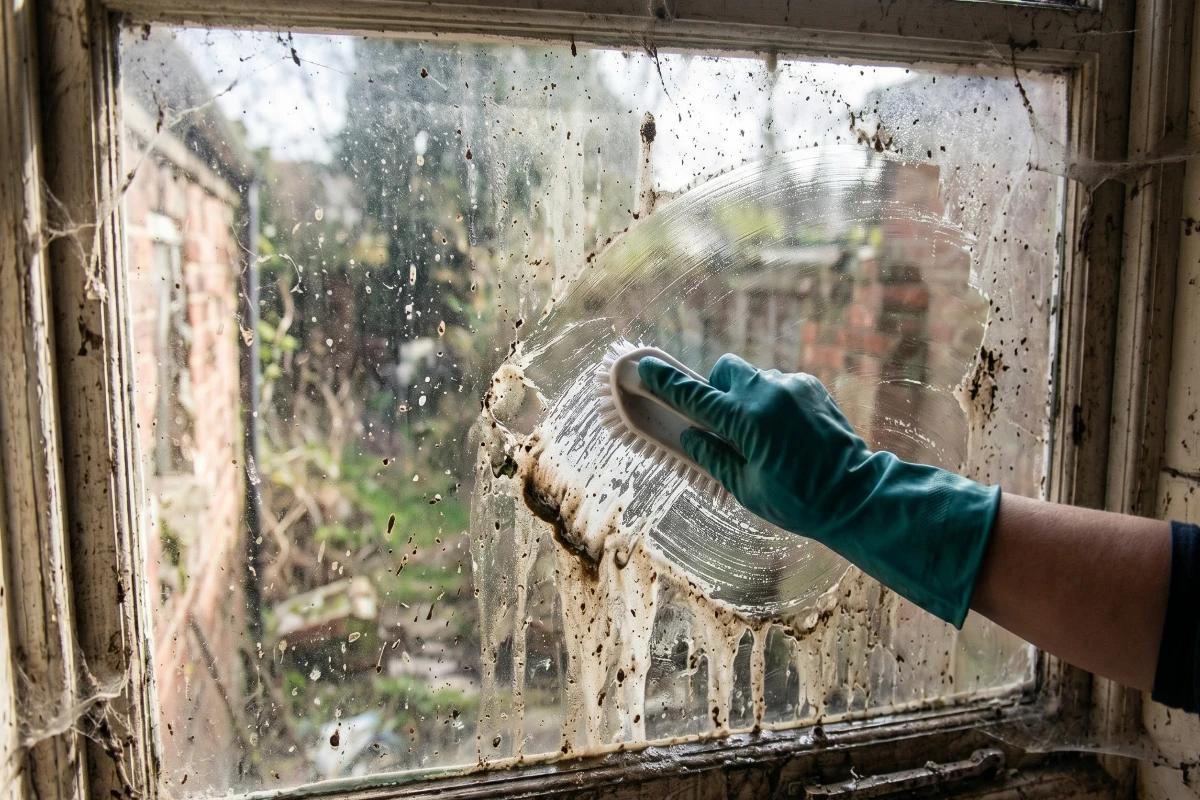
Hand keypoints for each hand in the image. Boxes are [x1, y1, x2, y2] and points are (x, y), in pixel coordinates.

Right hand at [638, 353, 1000, 626]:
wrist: (856, 495)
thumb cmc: (798, 501)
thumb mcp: (744, 487)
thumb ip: (711, 455)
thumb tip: (688, 435)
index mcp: (746, 420)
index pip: (693, 396)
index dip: (664, 382)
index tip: (642, 367)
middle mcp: (768, 393)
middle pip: (725, 371)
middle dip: (717, 391)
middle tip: (725, 424)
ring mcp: (793, 386)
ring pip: (753, 378)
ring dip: (747, 398)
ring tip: (764, 436)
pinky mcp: (812, 387)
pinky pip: (779, 384)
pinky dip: (772, 401)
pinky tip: (787, 432)